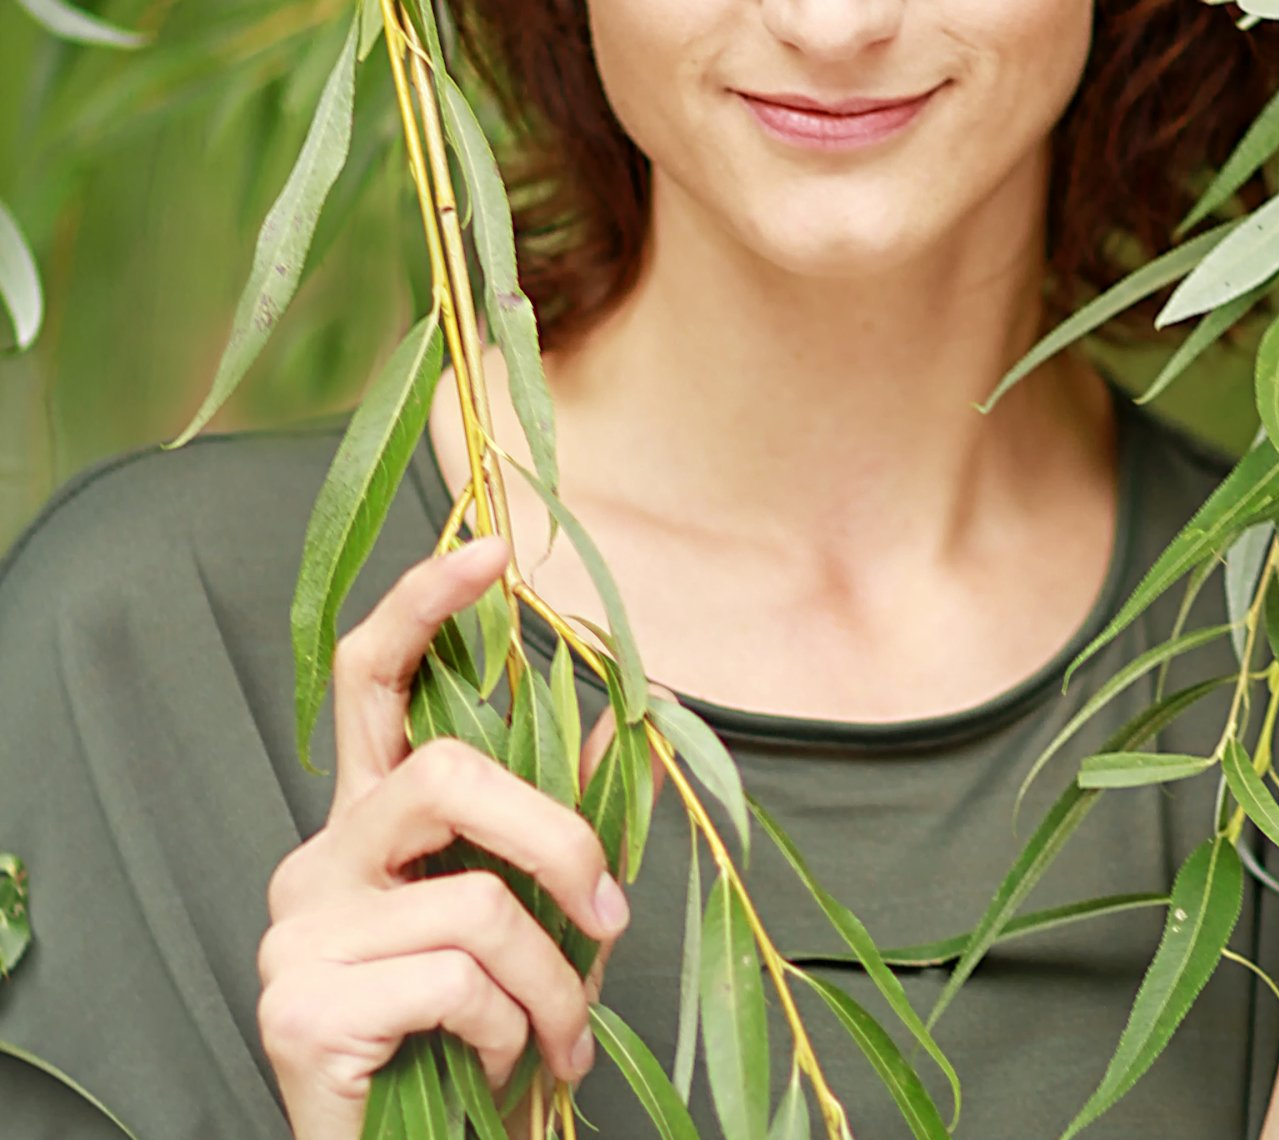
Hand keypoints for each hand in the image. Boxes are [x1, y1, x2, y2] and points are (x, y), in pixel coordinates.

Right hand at [257, 539, 630, 1139]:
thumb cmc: (471, 1038)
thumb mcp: (537, 918)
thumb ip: (574, 818)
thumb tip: (642, 713)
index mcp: (371, 820)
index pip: (371, 676)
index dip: (423, 604)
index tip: (489, 550)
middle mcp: (317, 857)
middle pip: (445, 772)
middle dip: (557, 837)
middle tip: (612, 915)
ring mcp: (297, 930)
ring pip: (473, 898)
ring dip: (554, 978)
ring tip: (564, 1039)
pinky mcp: (301, 1007)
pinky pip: (457, 983)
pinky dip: (514, 1029)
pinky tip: (504, 1067)